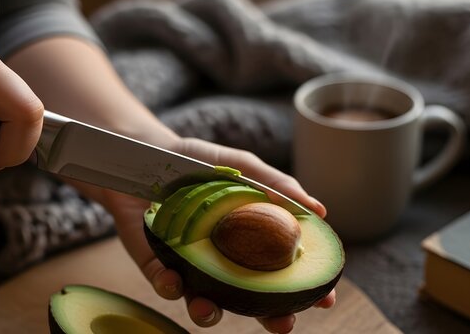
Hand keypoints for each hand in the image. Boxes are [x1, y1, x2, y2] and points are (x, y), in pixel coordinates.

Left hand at [71, 137, 334, 332]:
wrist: (143, 152)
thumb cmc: (196, 161)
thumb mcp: (240, 167)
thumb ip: (277, 185)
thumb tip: (321, 210)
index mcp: (246, 239)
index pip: (279, 270)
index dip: (303, 287)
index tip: (325, 298)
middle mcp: (221, 259)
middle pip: (249, 298)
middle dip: (268, 316)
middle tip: (284, 324)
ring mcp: (188, 265)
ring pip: (204, 301)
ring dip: (208, 312)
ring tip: (209, 309)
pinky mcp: (154, 262)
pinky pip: (163, 282)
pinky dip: (168, 284)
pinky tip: (172, 278)